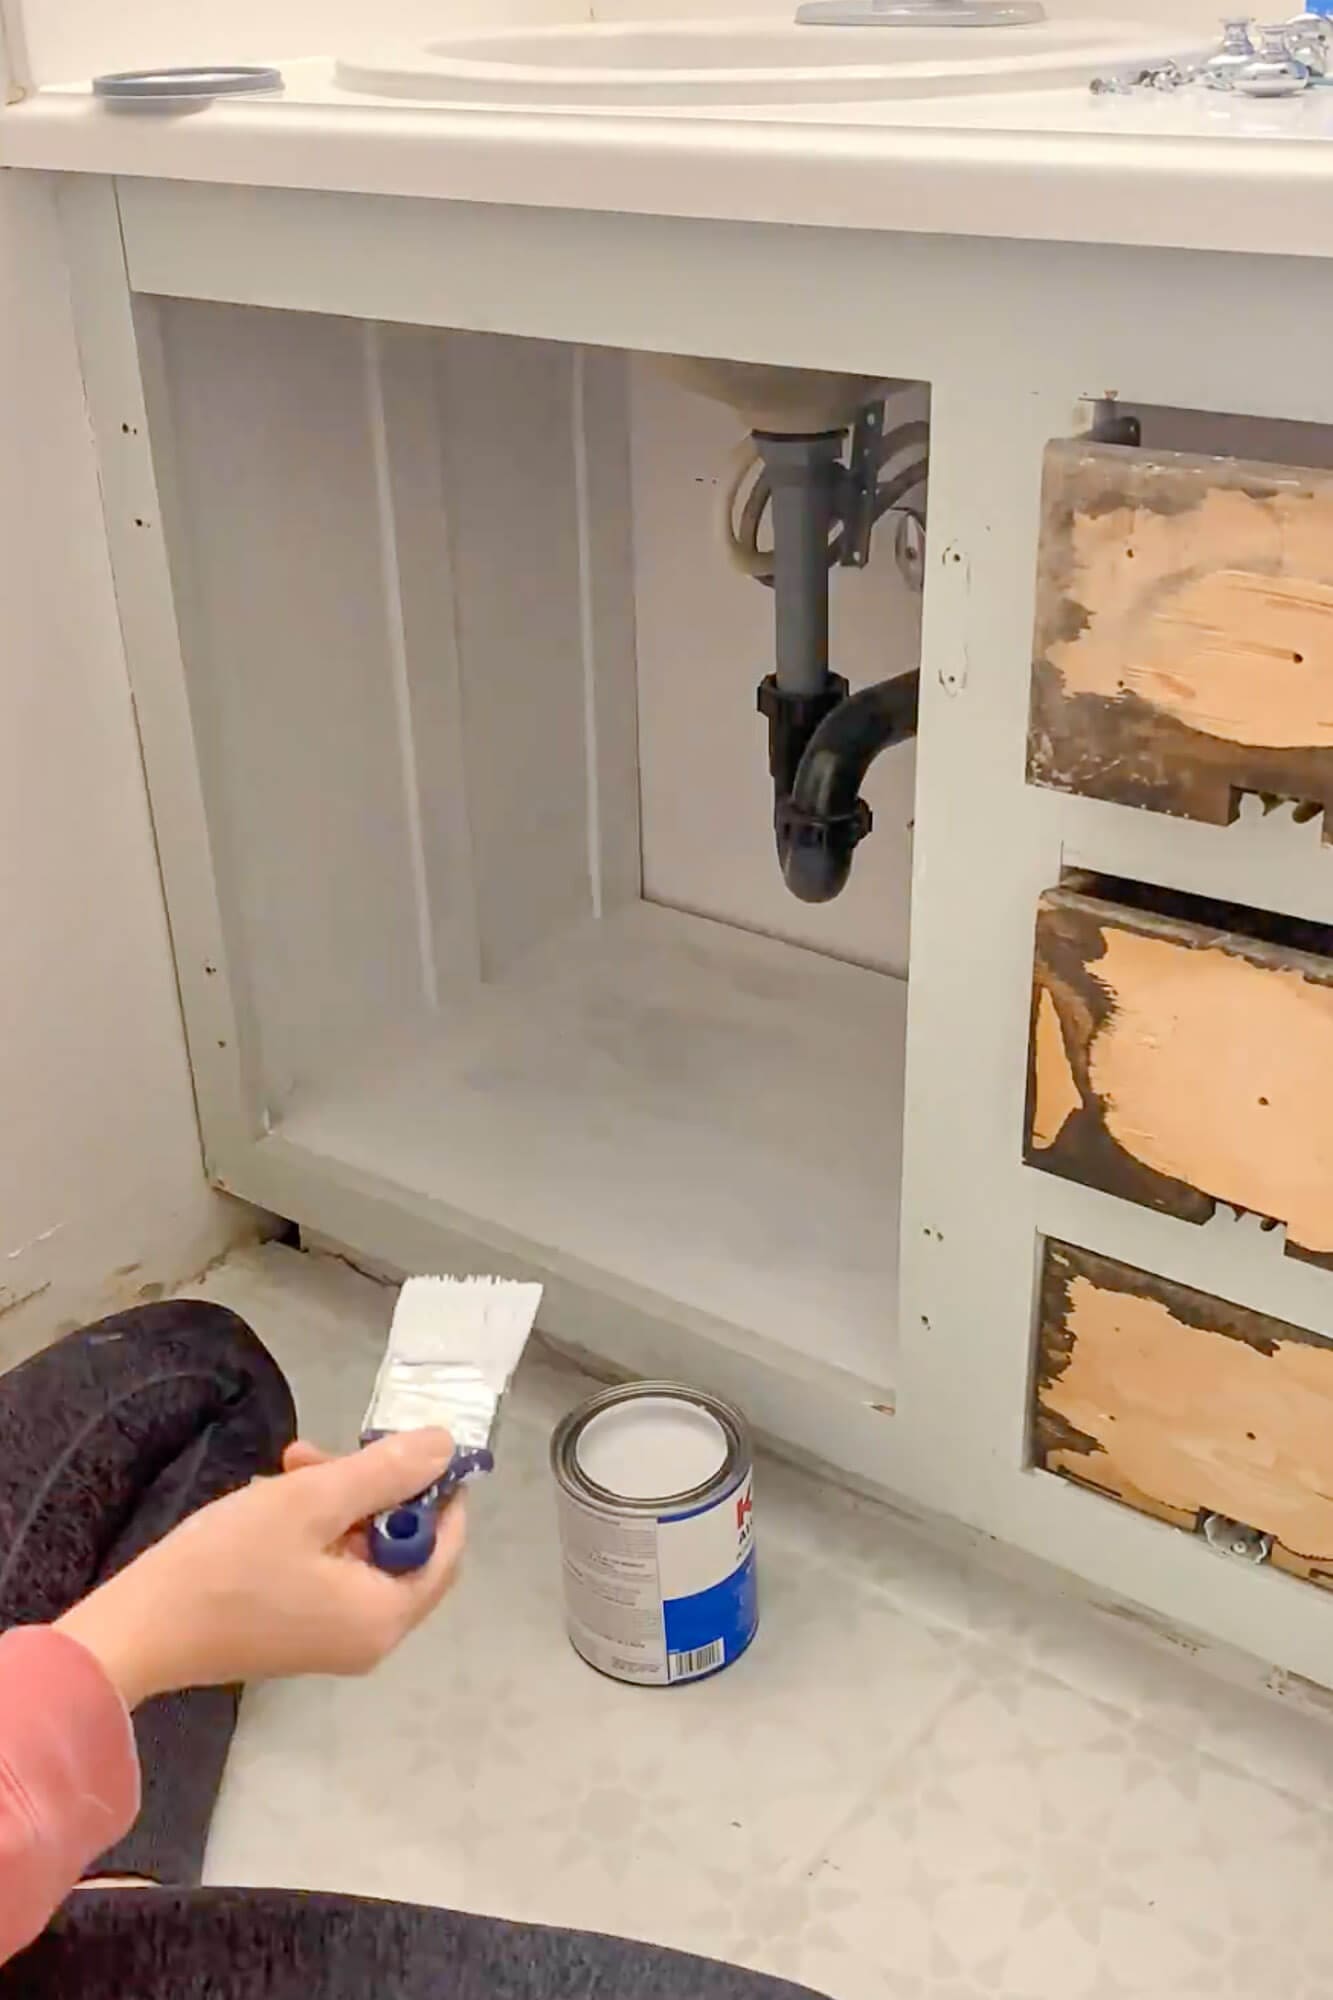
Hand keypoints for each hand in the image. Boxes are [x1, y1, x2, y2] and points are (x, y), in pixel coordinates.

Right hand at [54, 1430, 465, 1708]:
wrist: (139, 1630)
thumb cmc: (229, 1564)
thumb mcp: (311, 1501)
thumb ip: (385, 1472)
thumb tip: (446, 1447)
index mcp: (384, 1616)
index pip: (446, 1548)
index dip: (438, 1493)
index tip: (413, 1446)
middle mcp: (368, 1637)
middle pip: (400, 1548)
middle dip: (371, 1489)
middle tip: (324, 1452)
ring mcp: (330, 1640)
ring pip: (359, 1552)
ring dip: (336, 1501)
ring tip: (290, 1464)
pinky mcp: (296, 1633)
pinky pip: (329, 1571)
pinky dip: (313, 1531)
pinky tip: (274, 1497)